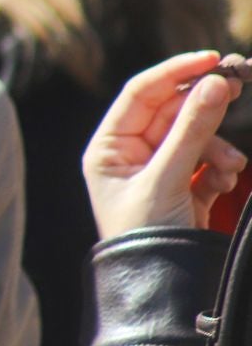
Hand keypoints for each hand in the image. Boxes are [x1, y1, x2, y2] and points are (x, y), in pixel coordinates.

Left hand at [83, 50, 247, 237]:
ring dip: (218, 146)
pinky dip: (220, 168)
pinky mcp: (184, 189)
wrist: (162, 287)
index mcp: (108, 147)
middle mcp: (129, 155)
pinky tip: (223, 184)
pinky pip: (208, 162)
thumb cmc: (146, 234)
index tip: (210, 59)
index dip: (175, 72)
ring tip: (230, 168)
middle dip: (205, 106)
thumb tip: (215, 83)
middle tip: (238, 86)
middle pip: (172, 111)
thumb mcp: (166, 179)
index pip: (141, 94)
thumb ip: (192, 130)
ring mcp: (158, 171)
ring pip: (196, 136)